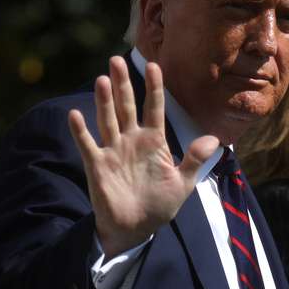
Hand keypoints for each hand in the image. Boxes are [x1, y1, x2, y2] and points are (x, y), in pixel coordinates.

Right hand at [68, 57, 218, 258]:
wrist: (136, 229)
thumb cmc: (160, 205)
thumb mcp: (183, 183)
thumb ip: (195, 160)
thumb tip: (214, 139)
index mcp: (154, 141)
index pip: (154, 108)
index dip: (154, 87)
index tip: (154, 65)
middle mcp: (131, 141)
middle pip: (126, 106)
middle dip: (122, 84)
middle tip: (115, 59)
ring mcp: (113, 151)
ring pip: (108, 120)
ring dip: (104, 101)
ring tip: (102, 79)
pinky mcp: (98, 166)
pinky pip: (88, 145)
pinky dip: (81, 131)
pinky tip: (75, 115)